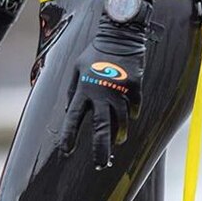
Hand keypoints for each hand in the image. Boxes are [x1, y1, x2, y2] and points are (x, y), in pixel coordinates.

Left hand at [59, 17, 147, 168]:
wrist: (120, 34)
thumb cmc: (95, 53)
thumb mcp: (76, 70)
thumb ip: (73, 92)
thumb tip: (71, 112)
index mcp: (83, 90)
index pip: (73, 119)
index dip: (69, 137)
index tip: (66, 152)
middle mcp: (100, 94)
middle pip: (101, 128)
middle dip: (101, 150)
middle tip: (101, 166)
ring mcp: (119, 91)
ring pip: (120, 122)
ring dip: (118, 135)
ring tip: (116, 143)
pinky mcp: (135, 87)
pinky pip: (134, 108)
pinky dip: (131, 115)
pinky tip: (129, 118)